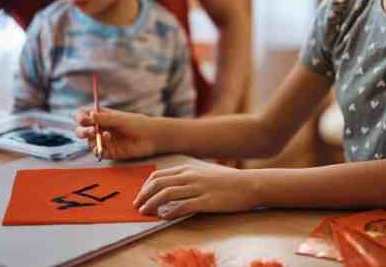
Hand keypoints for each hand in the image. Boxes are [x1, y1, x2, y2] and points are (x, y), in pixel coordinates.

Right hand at [74, 107, 158, 159]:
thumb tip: (88, 115)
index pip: (83, 116)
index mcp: (101, 117)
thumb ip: (104, 118)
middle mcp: (100, 128)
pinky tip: (108, 141)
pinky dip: (99, 148)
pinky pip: (98, 152)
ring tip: (107, 135)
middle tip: (91, 131)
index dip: (80, 117)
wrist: (151, 137)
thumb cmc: (137, 123)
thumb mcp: (120, 118)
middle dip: (82, 131)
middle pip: (82, 130)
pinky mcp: (109, 152)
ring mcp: (103, 141)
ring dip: (93, 139)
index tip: (82, 119)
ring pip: (89, 142)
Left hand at [133, 165, 257, 218]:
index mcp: (188, 168)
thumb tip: (170, 187)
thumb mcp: (203, 173)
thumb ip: (187, 178)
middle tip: (137, 206)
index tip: (141, 196)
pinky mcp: (205, 201)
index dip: (145, 187)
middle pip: (158, 183)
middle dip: (144, 195)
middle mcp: (190, 176)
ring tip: (145, 213)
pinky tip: (163, 217)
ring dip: (152, 204)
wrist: (248, 185)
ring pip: (166, 194)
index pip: (158, 175)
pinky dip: (169, 212)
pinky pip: (182, 206)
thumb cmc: (226, 181)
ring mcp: (197, 188)